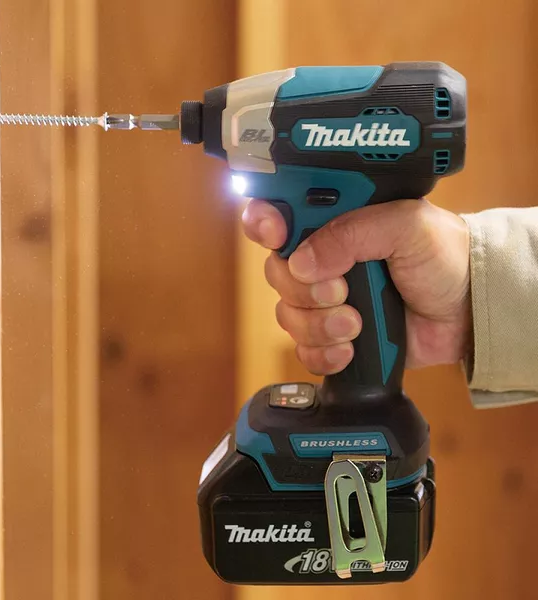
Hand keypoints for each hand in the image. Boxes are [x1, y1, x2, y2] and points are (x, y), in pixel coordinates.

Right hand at [242, 198, 471, 375]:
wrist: (468, 309)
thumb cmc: (444, 256)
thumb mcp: (407, 226)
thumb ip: (354, 232)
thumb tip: (302, 262)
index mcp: (333, 221)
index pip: (277, 213)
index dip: (264, 222)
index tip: (277, 236)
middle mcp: (321, 259)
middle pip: (276, 271)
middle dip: (303, 288)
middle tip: (342, 290)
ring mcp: (324, 299)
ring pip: (287, 314)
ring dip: (318, 324)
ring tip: (355, 324)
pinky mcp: (332, 335)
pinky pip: (303, 349)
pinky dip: (322, 353)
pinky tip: (349, 350)